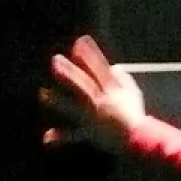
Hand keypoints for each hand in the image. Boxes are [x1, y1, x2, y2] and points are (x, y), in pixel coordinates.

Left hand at [40, 35, 144, 153]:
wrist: (139, 138)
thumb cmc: (137, 116)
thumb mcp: (134, 93)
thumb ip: (124, 79)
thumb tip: (115, 67)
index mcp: (111, 91)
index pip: (98, 69)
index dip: (89, 54)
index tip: (80, 42)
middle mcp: (100, 102)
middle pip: (82, 83)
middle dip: (69, 71)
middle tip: (55, 60)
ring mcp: (93, 117)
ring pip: (73, 106)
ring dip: (57, 100)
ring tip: (42, 94)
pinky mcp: (90, 133)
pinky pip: (74, 135)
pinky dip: (61, 137)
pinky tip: (46, 137)